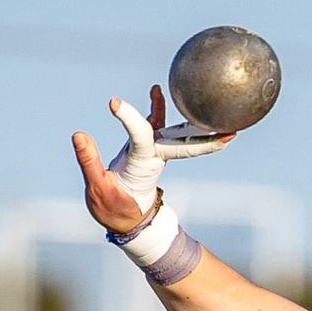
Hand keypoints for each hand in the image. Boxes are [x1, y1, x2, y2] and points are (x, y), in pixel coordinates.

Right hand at [71, 85, 232, 233]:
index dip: (130, 119)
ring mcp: (155, 151)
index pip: (141, 136)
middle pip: (186, 142)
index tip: (114, 103)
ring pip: (178, 131)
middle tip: (232, 129)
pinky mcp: (148, 148)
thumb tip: (79, 135)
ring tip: (200, 93)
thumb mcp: (97, 188)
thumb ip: (89, 162)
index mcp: (142, 165)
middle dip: (209, 136)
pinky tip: (156, 90)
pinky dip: (157, 108)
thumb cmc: (113, 209)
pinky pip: (157, 124)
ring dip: (194, 118)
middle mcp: (155, 156)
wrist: (124, 220)